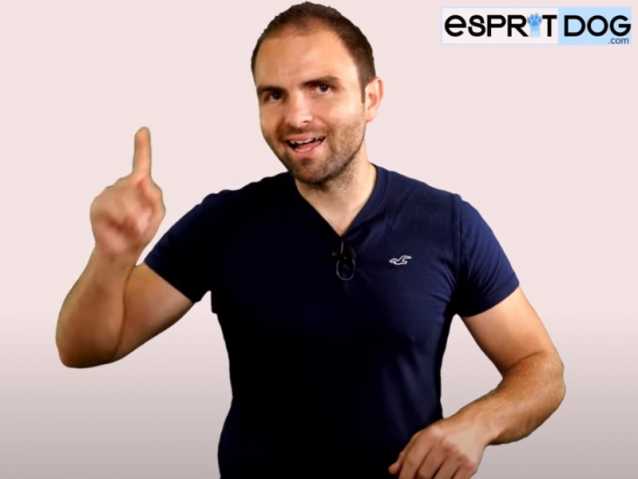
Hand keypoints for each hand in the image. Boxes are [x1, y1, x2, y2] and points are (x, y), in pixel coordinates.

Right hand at [90, 127, 164, 262]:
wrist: (122, 251)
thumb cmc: (141, 231)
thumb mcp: (157, 214)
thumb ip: (155, 196)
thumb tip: (141, 181)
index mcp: (140, 186)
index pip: (142, 163)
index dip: (142, 146)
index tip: (143, 130)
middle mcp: (123, 184)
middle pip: (137, 184)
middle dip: (143, 208)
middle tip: (142, 226)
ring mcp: (109, 192)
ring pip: (124, 197)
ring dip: (132, 218)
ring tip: (131, 229)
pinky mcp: (98, 204)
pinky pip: (111, 207)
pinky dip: (120, 220)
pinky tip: (119, 228)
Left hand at [388, 414, 487, 478]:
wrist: (475, 426)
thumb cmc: (447, 432)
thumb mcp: (424, 435)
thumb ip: (407, 452)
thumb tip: (393, 470)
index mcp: (431, 435)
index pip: (412, 461)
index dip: (404, 476)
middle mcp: (444, 445)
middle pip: (424, 474)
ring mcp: (458, 456)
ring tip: (430, 477)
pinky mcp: (469, 466)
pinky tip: (443, 477)